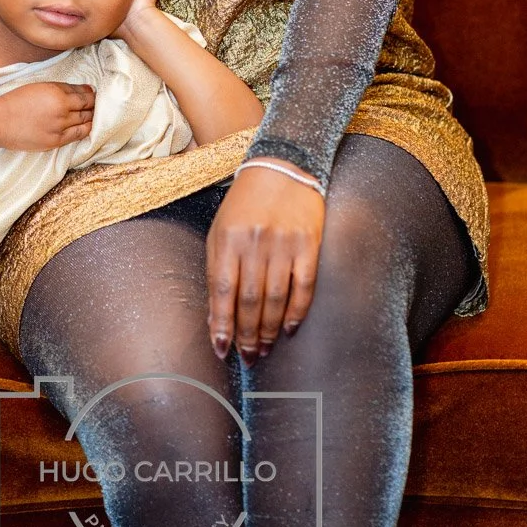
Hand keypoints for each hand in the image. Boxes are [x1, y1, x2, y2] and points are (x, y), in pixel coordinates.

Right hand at [0, 82, 95, 149]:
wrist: (0, 121)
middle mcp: (62, 111)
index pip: (85, 95)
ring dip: (90, 118)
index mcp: (58, 94)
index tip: (92, 95)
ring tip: (91, 115)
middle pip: (87, 109)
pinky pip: (77, 136)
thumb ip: (64, 88)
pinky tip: (86, 126)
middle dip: (93, 106)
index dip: (91, 95)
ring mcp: (60, 128)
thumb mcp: (41, 86)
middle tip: (95, 105)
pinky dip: (84, 130)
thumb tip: (85, 90)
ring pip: (85, 122)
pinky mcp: (55, 142)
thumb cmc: (18, 100)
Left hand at [206, 164, 324, 363]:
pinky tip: (287, 330)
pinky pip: (304, 287)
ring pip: (276, 298)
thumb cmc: (244, 205)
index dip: (222, 325)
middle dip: (247, 335)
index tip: (222, 350)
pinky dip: (296, 312)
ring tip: (263, 350)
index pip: (222, 291)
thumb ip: (216, 273)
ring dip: (269, 330)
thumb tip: (216, 320)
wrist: (282, 168)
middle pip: (250, 300)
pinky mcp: (310, 244)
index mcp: (228, 239)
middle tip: (248, 358)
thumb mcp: (220, 232)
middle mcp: (255, 242)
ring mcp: (284, 243)